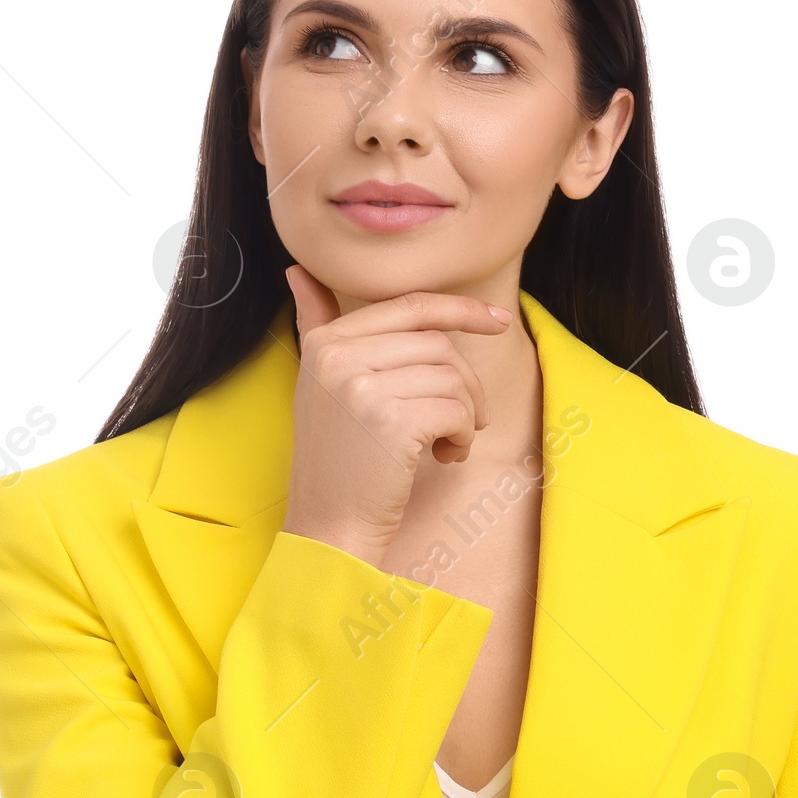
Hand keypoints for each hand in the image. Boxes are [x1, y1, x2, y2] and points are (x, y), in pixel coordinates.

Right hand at [280, 265, 512, 568]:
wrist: (329, 527)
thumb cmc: (338, 460)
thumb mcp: (319, 386)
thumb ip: (316, 325)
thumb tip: (298, 270)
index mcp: (325, 342)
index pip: (410, 306)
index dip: (461, 310)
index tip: (499, 323)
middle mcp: (337, 356)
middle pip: (438, 344)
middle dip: (464, 383)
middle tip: (463, 422)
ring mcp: (362, 387)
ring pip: (452, 377)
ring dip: (464, 414)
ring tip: (444, 444)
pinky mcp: (390, 421)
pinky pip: (456, 409)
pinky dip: (462, 436)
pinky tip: (443, 457)